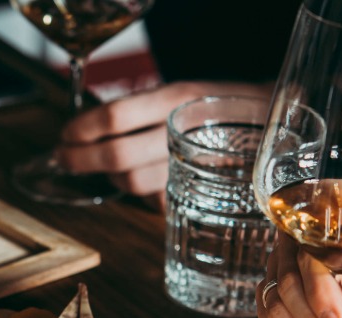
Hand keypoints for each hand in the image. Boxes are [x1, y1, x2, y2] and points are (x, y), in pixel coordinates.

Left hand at [56, 81, 272, 209]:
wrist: (278, 124)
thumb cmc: (222, 107)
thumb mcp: (182, 95)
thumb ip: (138, 110)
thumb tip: (83, 130)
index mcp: (177, 99)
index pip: (114, 116)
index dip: (80, 129)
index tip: (64, 135)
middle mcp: (184, 131)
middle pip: (116, 155)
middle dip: (80, 159)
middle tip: (63, 157)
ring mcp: (193, 165)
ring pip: (132, 181)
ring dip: (108, 177)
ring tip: (104, 166)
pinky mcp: (198, 192)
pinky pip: (152, 198)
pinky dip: (136, 192)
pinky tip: (134, 180)